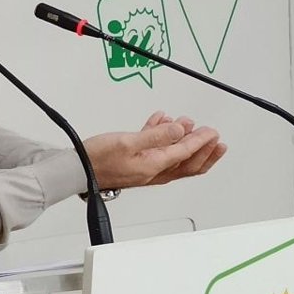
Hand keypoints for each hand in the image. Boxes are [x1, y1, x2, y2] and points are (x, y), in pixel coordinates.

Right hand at [83, 110, 226, 189]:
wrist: (78, 169)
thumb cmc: (98, 159)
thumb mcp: (129, 142)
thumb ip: (156, 135)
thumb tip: (178, 130)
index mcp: (155, 167)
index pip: (185, 153)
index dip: (201, 141)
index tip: (212, 132)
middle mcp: (154, 171)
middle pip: (188, 163)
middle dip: (204, 150)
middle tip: (215, 139)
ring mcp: (146, 168)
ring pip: (175, 157)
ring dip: (185, 141)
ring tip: (190, 125)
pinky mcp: (137, 162)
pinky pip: (157, 150)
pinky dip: (164, 137)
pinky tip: (161, 122)